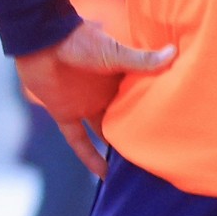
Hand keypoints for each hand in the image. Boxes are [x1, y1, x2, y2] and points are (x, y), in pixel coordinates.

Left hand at [17, 19, 175, 175]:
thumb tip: (172, 54)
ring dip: (116, 149)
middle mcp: (104, 94)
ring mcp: (85, 105)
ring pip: (104, 132)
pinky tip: (104, 175)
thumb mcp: (114, 52)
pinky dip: (89, 156)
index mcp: (120, 78)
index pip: (140, 98)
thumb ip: (140, 60)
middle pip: (123, 118)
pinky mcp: (64, 113)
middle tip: (156, 155)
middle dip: (136, 134)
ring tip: (135, 171)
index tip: (171, 128)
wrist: (44, 40)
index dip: (153, 111)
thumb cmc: (79, 41)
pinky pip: (77, 140)